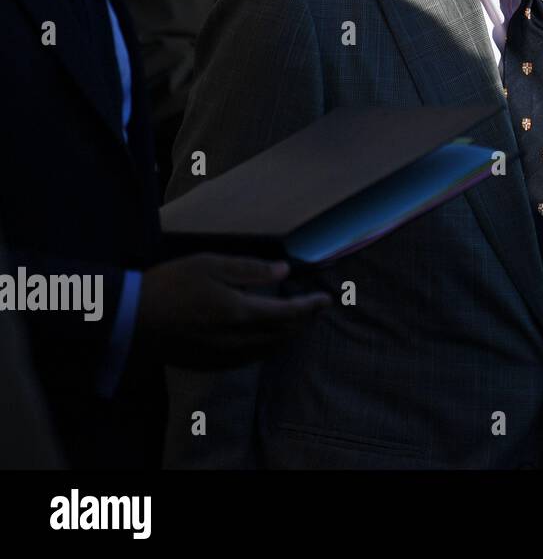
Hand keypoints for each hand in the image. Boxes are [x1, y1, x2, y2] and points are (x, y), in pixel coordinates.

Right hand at [137, 254, 329, 368]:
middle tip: (315, 309)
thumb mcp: (210, 264)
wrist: (129, 319)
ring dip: (286, 336)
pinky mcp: (209, 363)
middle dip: (303, 322)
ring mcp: (222, 355)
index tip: (326, 299)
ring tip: (297, 323)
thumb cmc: (169, 284)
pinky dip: (266, 348)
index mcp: (240, 312)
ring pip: (267, 350)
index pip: (288, 312)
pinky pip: (248, 359)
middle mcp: (236, 339)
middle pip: (282, 334)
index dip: (310, 306)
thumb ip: (250, 269)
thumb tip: (284, 270)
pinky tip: (265, 339)